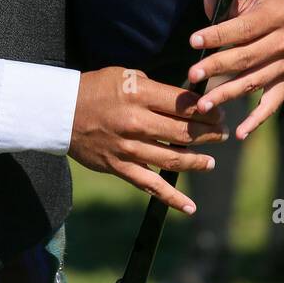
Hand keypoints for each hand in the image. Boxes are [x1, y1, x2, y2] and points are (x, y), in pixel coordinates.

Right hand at [68, 67, 228, 213]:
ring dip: (198, 161)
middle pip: (184, 132)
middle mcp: (136, 122)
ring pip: (173, 159)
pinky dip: (172, 198)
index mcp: (139, 94)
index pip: (183, 104)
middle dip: (209, 133)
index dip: (206, 110)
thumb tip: (185, 98)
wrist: (62, 112)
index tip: (218, 112)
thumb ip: (154, 88)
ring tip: (211, 160)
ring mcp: (128, 147)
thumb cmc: (96, 88)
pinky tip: (190, 207)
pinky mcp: (120, 167)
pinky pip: (151, 185)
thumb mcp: (125, 76)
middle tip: (221, 133)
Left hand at [186, 0, 283, 137]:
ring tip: (203, 105)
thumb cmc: (254, 0)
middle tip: (192, 74)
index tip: (193, 42)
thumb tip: (208, 4)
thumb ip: (223, 0)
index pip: (243, 29)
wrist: (283, 9)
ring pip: (253, 82)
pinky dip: (257, 119)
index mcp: (275, 14)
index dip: (217, 35)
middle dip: (216, 67)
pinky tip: (240, 132)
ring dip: (227, 94)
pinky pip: (272, 102)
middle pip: (246, 58)